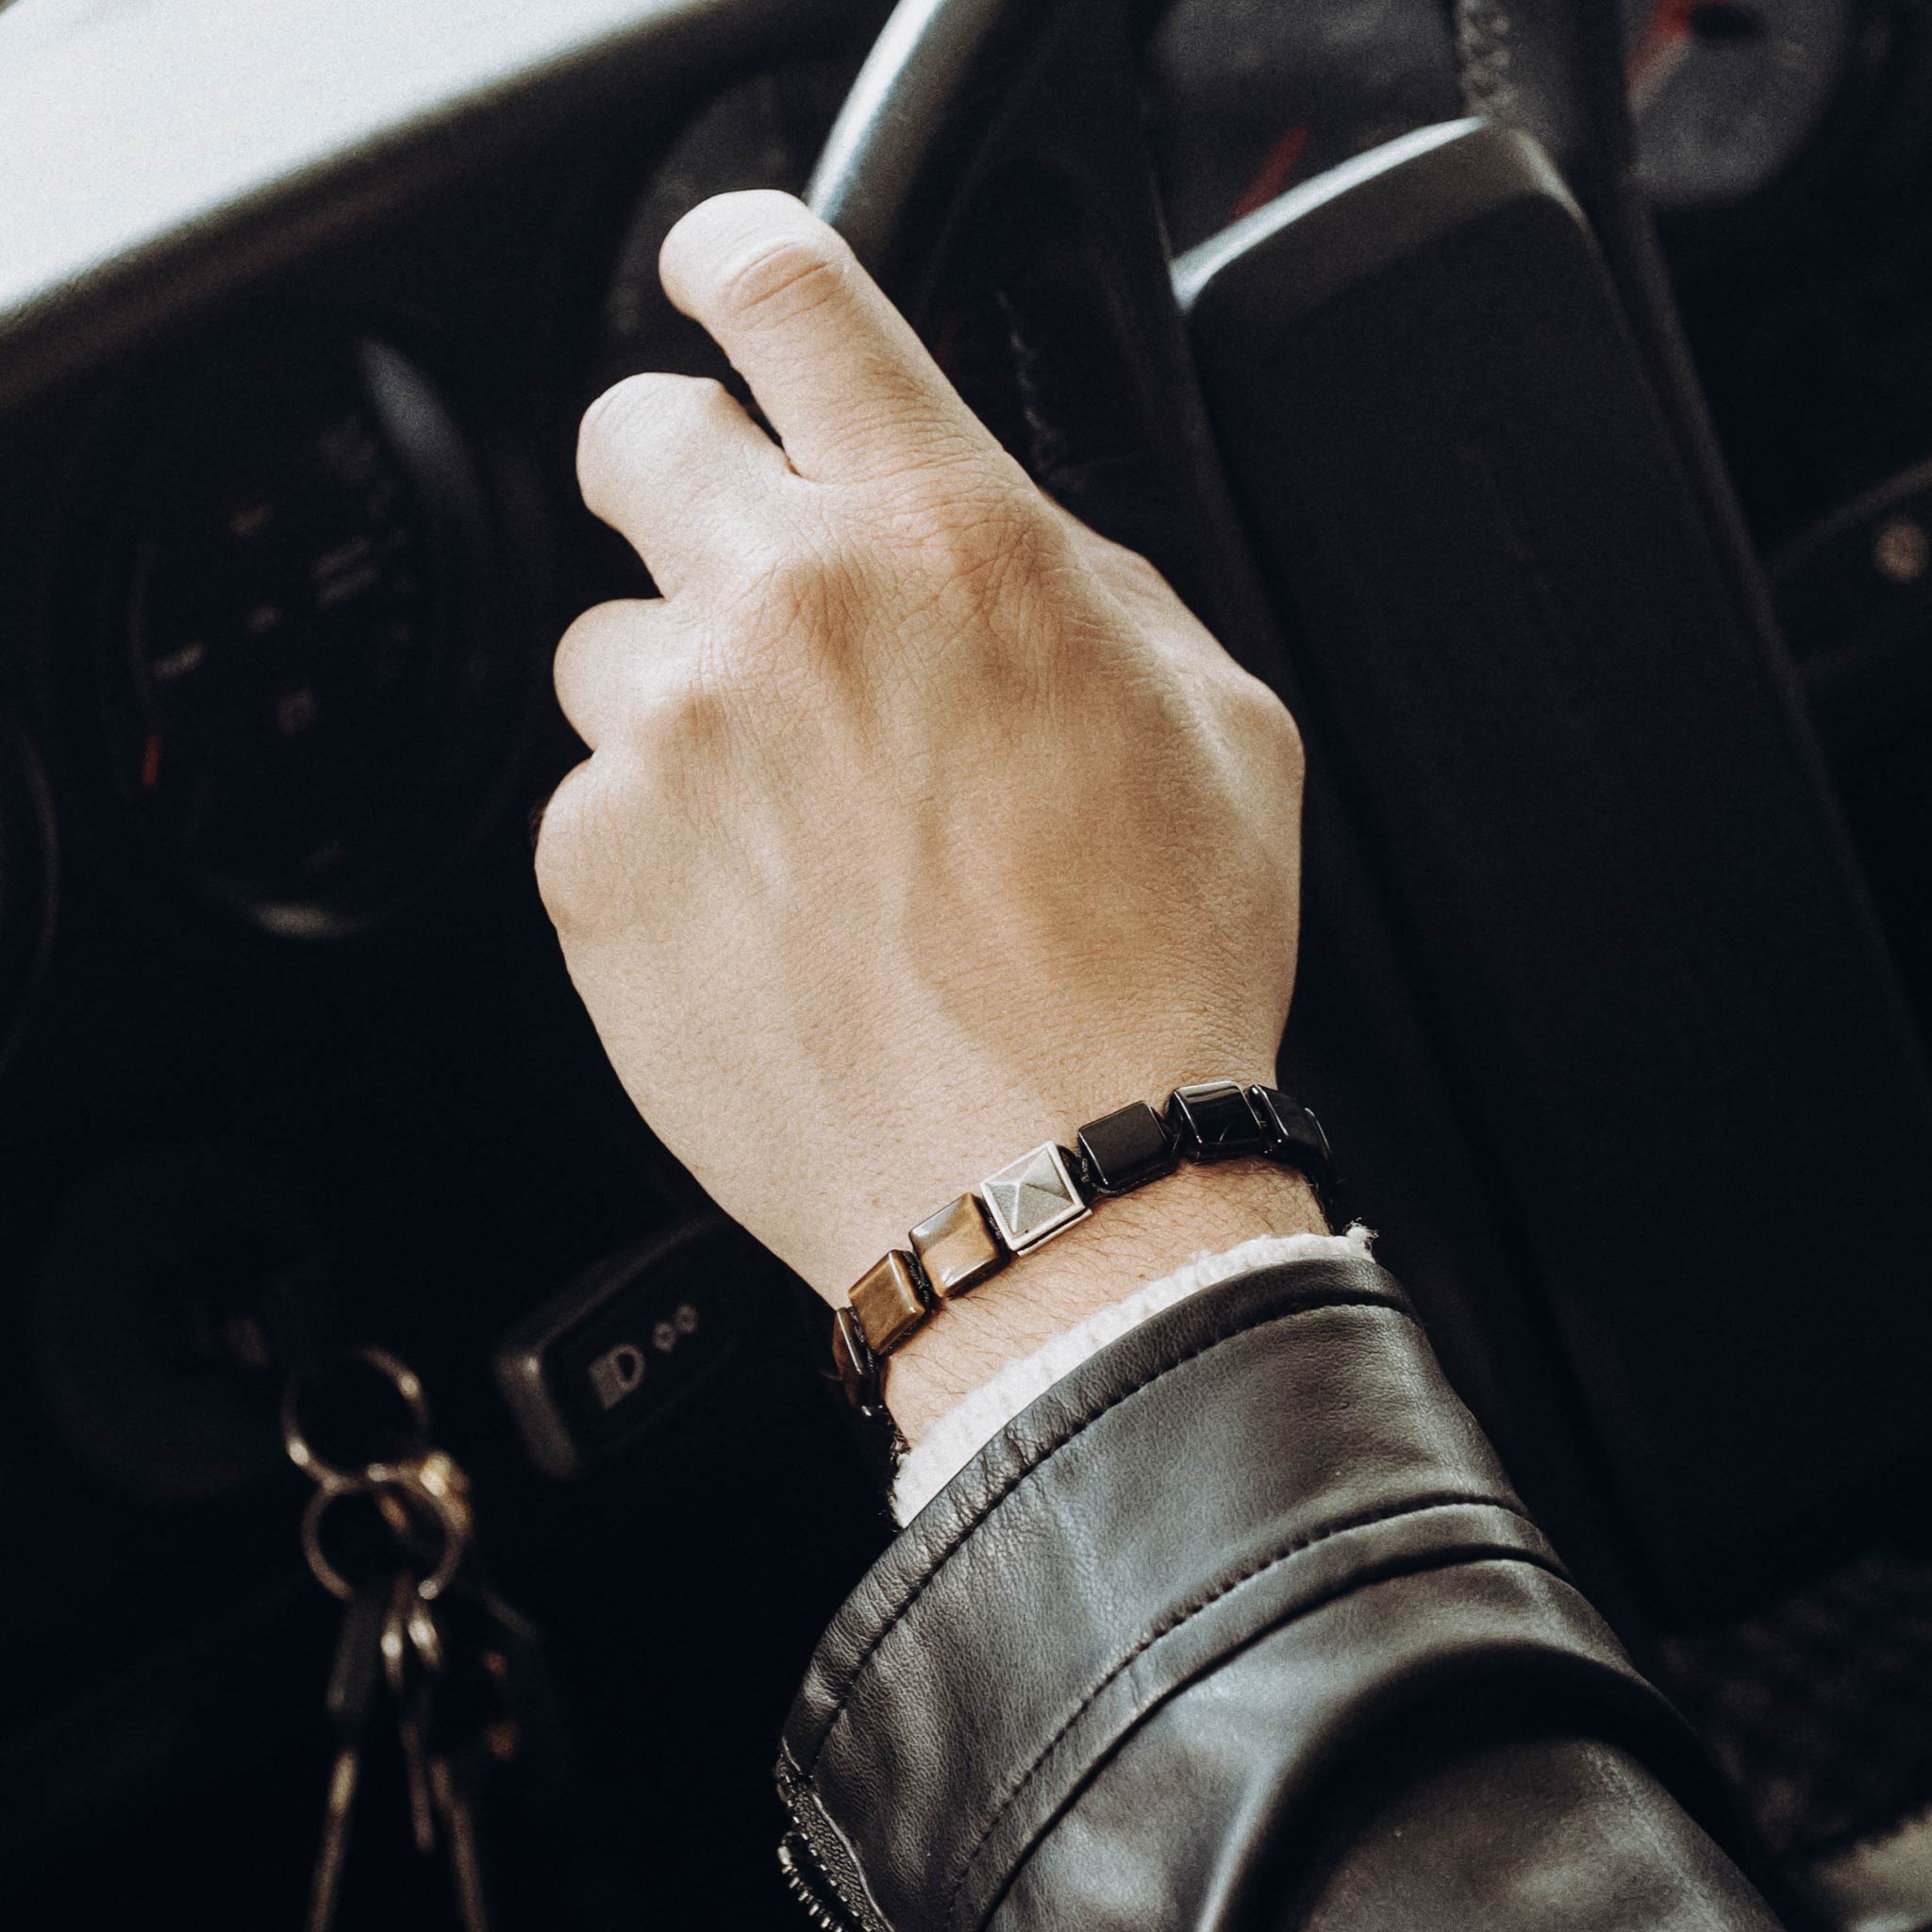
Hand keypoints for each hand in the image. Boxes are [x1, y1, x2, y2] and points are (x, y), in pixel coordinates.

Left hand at [539, 191, 1316, 1425]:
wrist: (1052, 1191)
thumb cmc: (1144, 977)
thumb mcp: (1213, 720)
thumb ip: (1076, 578)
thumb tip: (991, 533)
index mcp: (947, 537)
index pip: (789, 291)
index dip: (740, 263)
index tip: (718, 280)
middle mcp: (784, 609)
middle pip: (634, 434)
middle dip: (686, 483)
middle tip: (751, 576)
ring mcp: (668, 742)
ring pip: (608, 642)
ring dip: (685, 695)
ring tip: (794, 819)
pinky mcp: (594, 873)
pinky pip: (590, 801)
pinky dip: (659, 838)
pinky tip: (767, 917)